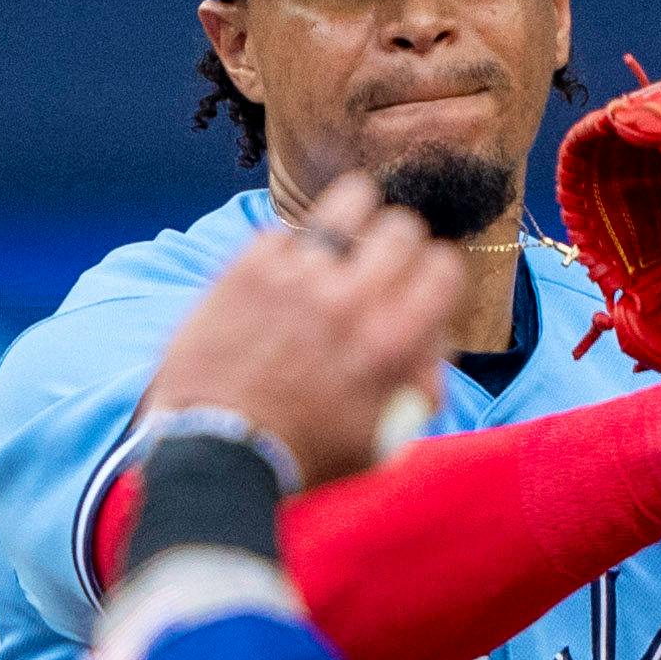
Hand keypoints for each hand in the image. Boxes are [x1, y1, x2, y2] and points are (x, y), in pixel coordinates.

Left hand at [137, 190, 465, 488]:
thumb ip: (419, 391)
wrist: (217, 454)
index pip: (444, 268)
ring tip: (344, 234)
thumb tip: (435, 349)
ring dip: (354, 216)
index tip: (422, 280)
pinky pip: (287, 229)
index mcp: (392, 343)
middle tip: (383, 259)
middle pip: (402, 229)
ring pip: (350, 202)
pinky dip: (292, 246)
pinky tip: (287, 268)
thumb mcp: (380, 439)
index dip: (437, 272)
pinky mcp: (250, 267)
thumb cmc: (302, 457)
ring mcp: (299, 277)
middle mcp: (351, 300)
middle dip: (399, 242)